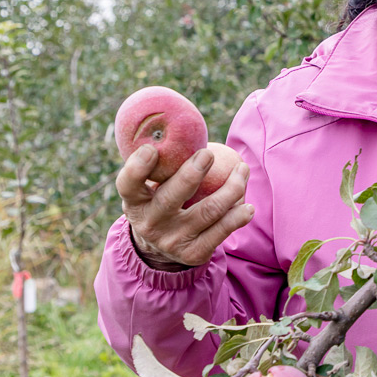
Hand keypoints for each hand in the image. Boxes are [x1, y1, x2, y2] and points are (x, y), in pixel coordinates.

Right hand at [117, 144, 254, 267]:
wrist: (160, 246)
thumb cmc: (159, 200)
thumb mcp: (149, 186)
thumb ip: (160, 163)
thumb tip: (181, 123)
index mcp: (134, 202)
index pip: (128, 184)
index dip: (137, 167)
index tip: (151, 149)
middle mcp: (150, 223)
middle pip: (172, 197)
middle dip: (192, 173)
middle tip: (208, 154)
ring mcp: (172, 241)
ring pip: (208, 211)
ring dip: (232, 188)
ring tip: (242, 169)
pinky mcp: (194, 253)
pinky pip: (221, 232)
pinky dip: (238, 216)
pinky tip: (247, 206)